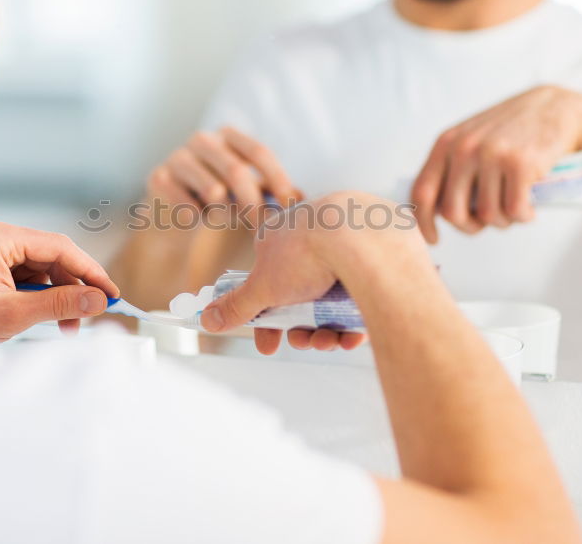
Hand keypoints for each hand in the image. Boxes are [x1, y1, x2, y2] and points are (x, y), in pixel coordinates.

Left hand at [0, 220, 119, 340]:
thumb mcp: (12, 314)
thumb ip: (59, 305)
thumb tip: (97, 300)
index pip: (59, 247)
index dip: (89, 271)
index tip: (110, 293)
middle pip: (51, 257)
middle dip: (71, 289)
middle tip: (87, 316)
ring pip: (40, 269)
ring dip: (56, 296)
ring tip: (64, 326)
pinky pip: (25, 276)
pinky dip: (38, 297)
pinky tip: (44, 318)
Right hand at [148, 126, 300, 228]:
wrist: (172, 214)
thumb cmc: (217, 199)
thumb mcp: (245, 192)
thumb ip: (270, 190)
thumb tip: (302, 198)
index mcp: (227, 136)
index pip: (258, 152)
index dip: (277, 178)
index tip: (291, 204)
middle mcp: (201, 140)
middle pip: (236, 171)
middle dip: (254, 202)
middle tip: (262, 226)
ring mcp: (177, 157)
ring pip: (213, 189)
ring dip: (224, 212)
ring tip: (221, 216)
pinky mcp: (157, 177)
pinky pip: (188, 204)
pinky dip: (197, 217)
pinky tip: (194, 217)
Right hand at [200, 192, 422, 354]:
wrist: (364, 239)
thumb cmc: (309, 251)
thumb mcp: (262, 287)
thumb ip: (236, 306)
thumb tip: (207, 319)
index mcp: (280, 237)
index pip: (267, 285)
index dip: (266, 319)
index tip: (269, 344)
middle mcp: (312, 237)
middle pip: (301, 297)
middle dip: (301, 330)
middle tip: (306, 343)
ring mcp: (345, 245)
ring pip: (332, 300)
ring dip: (327, 330)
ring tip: (332, 341)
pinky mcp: (373, 257)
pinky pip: (360, 295)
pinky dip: (355, 319)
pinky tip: (354, 334)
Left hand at [411, 85, 581, 242]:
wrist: (556, 106)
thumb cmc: (513, 131)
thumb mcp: (472, 140)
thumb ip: (452, 170)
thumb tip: (438, 213)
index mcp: (446, 143)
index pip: (422, 191)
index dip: (424, 222)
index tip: (435, 239)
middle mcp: (464, 148)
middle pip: (453, 212)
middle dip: (471, 226)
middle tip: (487, 222)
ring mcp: (491, 155)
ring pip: (487, 215)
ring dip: (503, 220)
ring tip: (515, 206)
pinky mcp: (520, 163)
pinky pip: (514, 211)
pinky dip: (523, 216)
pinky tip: (530, 207)